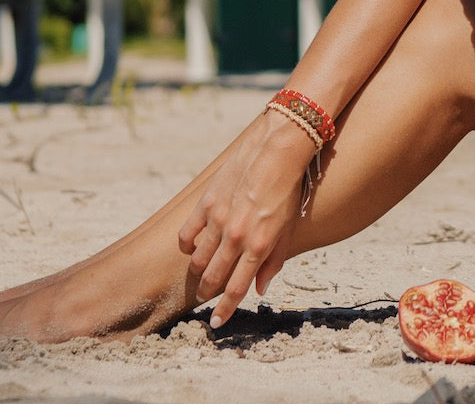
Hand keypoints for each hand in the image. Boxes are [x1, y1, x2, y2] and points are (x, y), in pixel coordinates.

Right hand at [176, 112, 314, 327]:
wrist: (276, 152)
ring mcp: (219, 221)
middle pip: (213, 278)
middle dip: (207, 294)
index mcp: (258, 247)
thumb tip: (260, 288)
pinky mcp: (206, 203)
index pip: (236, 289)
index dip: (224, 311)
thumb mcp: (287, 230)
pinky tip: (190, 248)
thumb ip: (273, 261)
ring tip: (200, 274)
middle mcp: (236, 237)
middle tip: (204, 297)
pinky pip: (187, 234)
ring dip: (197, 272)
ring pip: (197, 260)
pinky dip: (186, 245)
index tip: (217, 323)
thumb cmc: (287, 191)